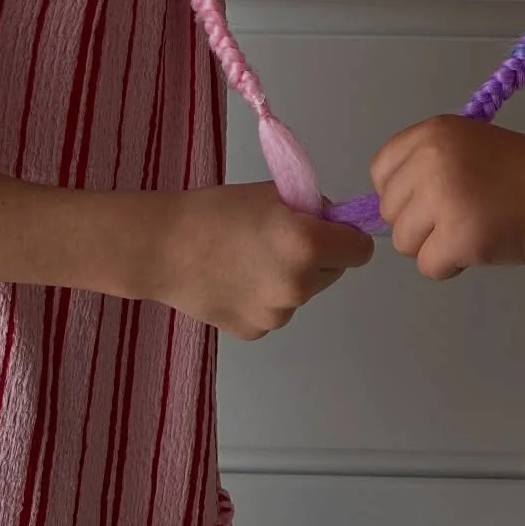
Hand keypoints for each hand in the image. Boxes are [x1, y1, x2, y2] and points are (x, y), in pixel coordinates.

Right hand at [154, 183, 374, 338]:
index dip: (347, 237)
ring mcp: (278, 314)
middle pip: (334, 272)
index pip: (361, 250)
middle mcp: (300, 286)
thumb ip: (312, 209)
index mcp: (309, 246)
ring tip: (250, 260)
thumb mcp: (273, 194)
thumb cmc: (218, 210)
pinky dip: (264, 297)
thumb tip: (332, 223)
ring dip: (291, 279)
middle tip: (281, 241)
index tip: (332, 232)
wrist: (163, 247)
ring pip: (303, 293)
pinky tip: (235, 281)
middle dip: (319, 257)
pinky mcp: (256, 331)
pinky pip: (275, 310)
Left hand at [371, 116, 524, 279]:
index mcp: (432, 133)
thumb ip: (428, 163)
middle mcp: (430, 160)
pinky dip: (450, 266)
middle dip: (418, 222)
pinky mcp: (456, 237)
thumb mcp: (467, 146)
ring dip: (432, 245)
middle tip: (458, 216)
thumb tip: (393, 202)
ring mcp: (442, 198)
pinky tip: (477, 247)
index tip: (426, 198)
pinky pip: (427, 266)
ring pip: (403, 242)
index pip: (381, 170)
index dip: (399, 191)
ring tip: (469, 230)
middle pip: (389, 210)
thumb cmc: (519, 174)